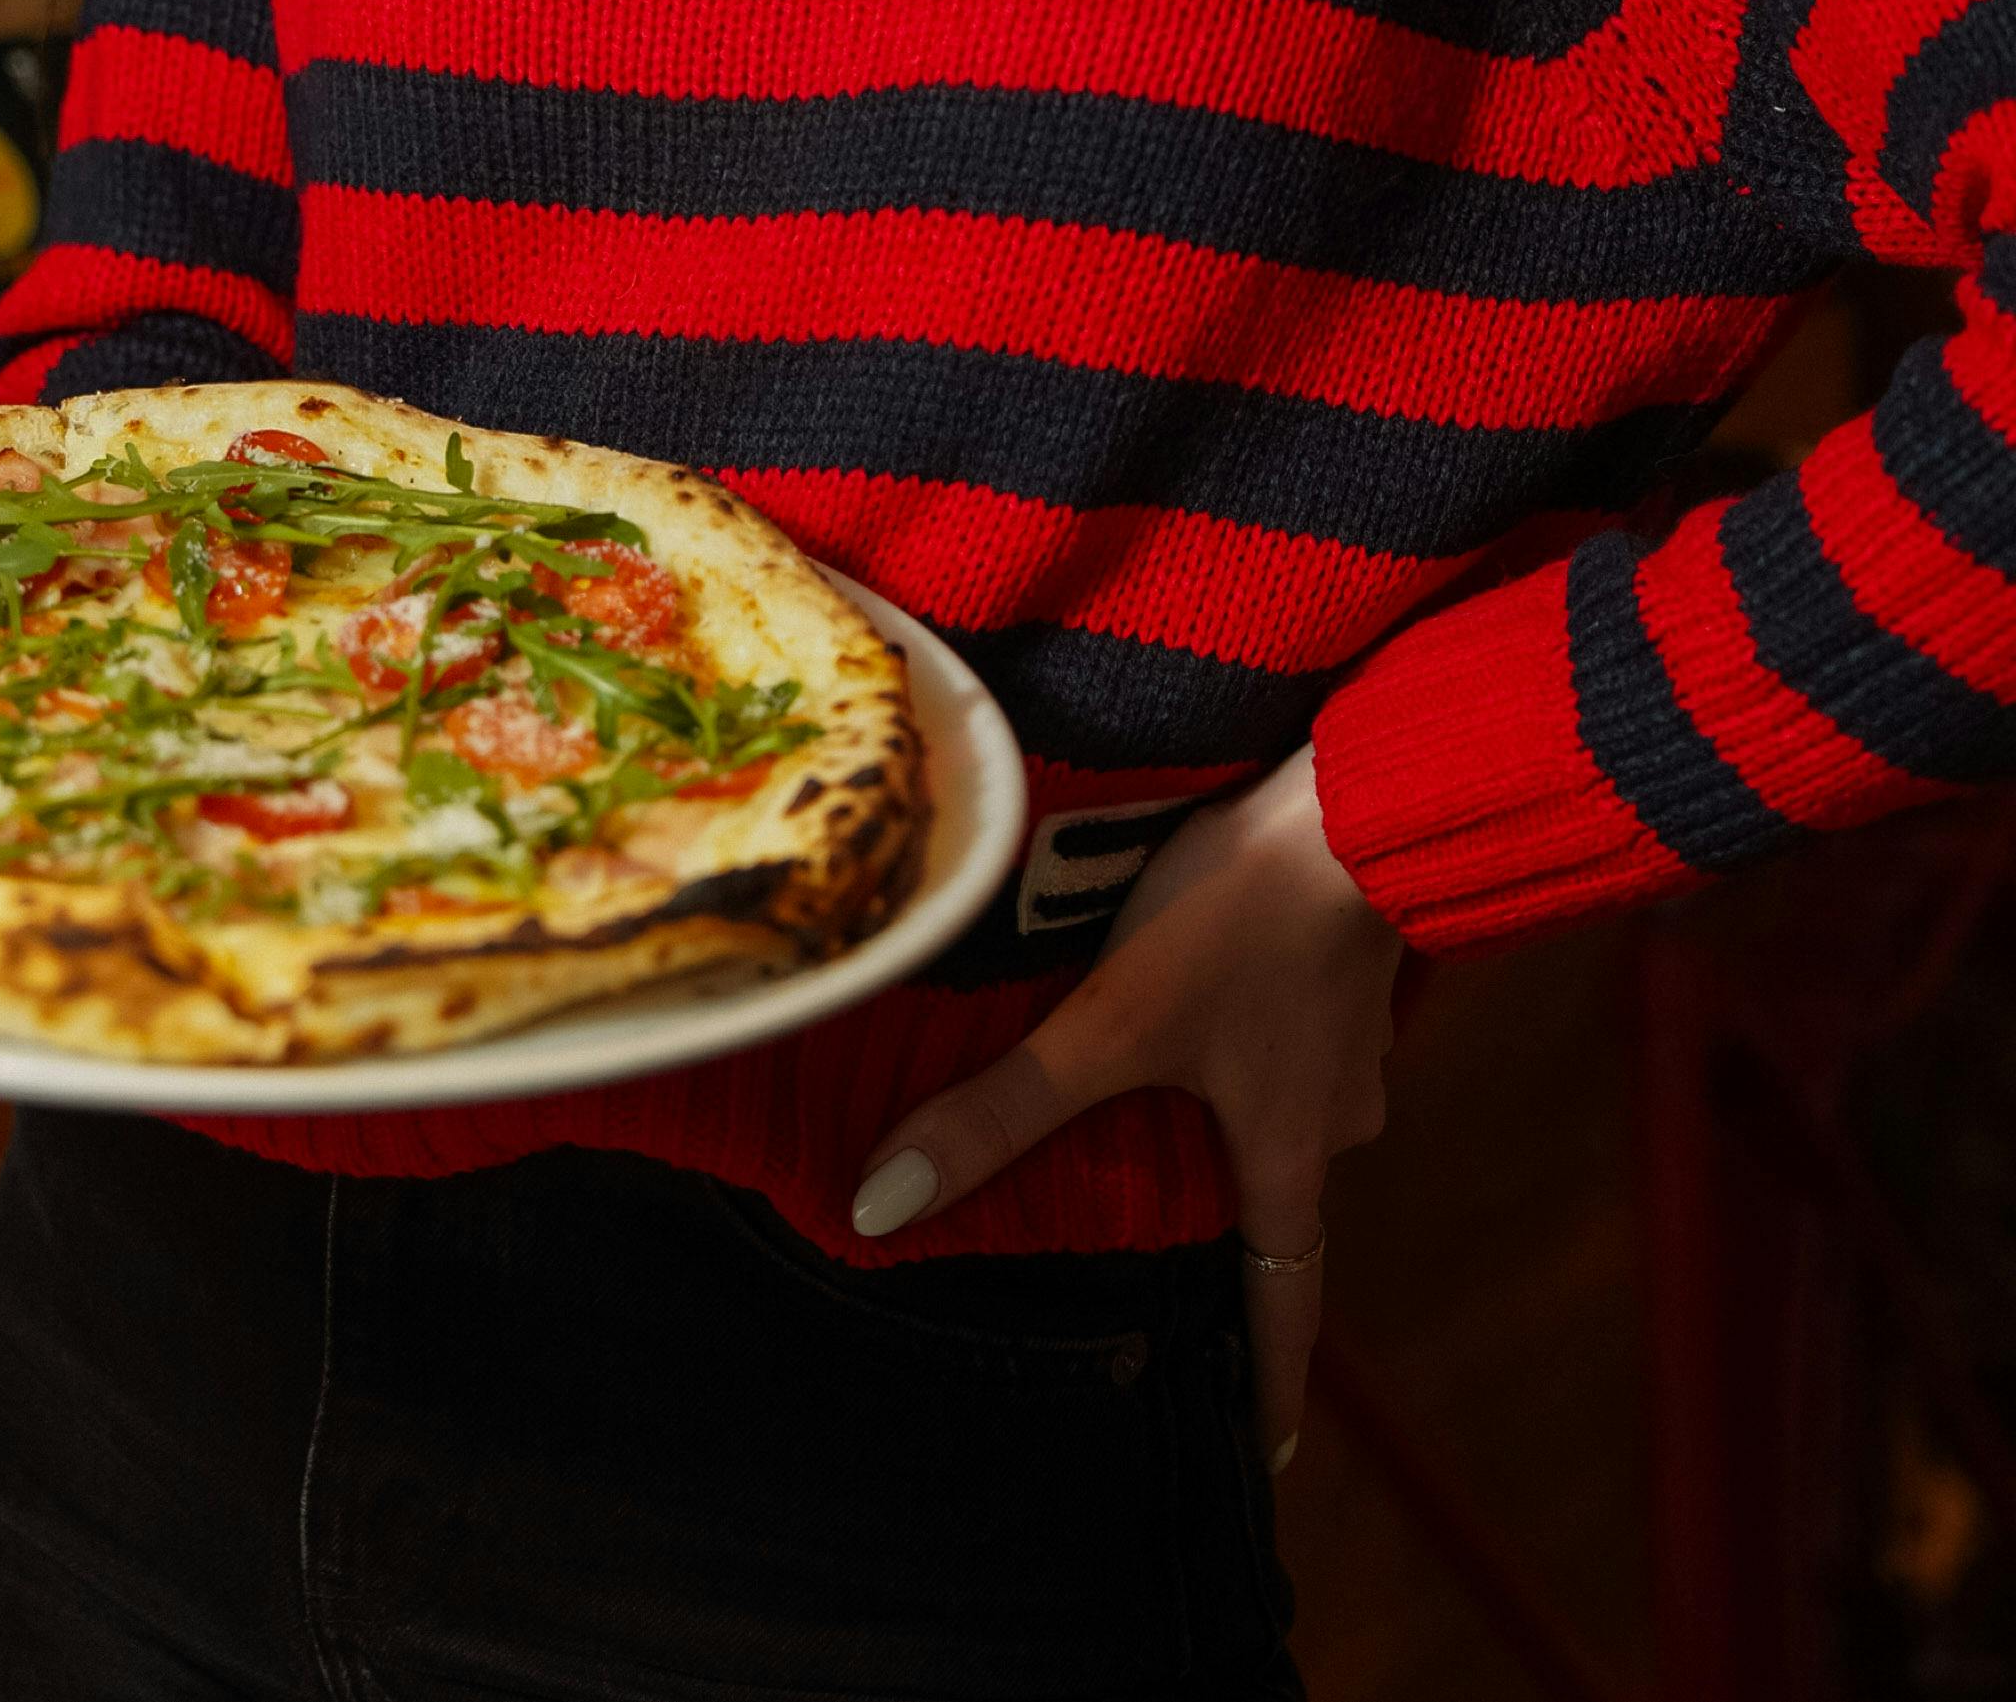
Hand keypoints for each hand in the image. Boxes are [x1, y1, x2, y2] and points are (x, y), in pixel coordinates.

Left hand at [848, 744, 1399, 1464]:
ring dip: (1234, 1111)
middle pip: (1276, 1195)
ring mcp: (1349, 1033)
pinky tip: (1206, 991)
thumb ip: (1002, 1111)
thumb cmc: (1245, 917)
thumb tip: (884, 1209)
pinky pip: (1292, 1026)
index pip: (1286, 1301)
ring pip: (1286, 1103)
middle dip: (1226, 1224)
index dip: (1271, 1379)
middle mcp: (1335, 1111)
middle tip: (1168, 1244)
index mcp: (1289, 1153)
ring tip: (1168, 1102)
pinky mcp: (1346, 957)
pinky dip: (1248, 1031)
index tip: (1266, 1452)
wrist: (1364, 795)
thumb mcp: (1110, 1020)